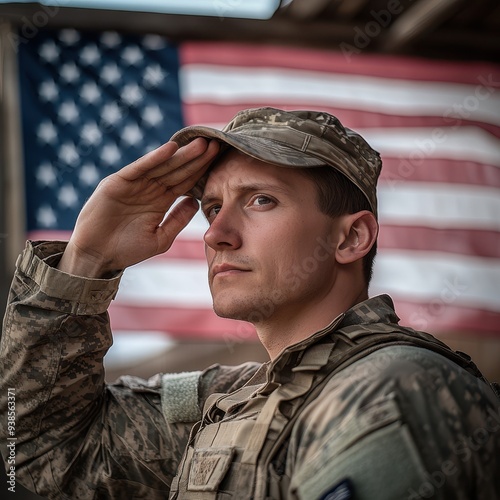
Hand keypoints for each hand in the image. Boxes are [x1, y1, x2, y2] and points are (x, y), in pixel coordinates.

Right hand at [58, 138, 218, 277]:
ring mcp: (134, 184)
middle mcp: (149, 188)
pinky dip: (154, 158)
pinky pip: (139, 168)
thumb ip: (178, 220)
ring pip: (163, 166)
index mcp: (161, 200)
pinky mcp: (118, 182)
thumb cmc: (127, 250)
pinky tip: (171, 148)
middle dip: (198, 158)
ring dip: (182, 155)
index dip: (202, 170)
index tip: (221, 159)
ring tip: (202, 144)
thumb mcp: (161, 238)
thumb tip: (196, 201)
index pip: (186, 181)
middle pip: (178, 170)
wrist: (97, 257)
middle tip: (218, 144)